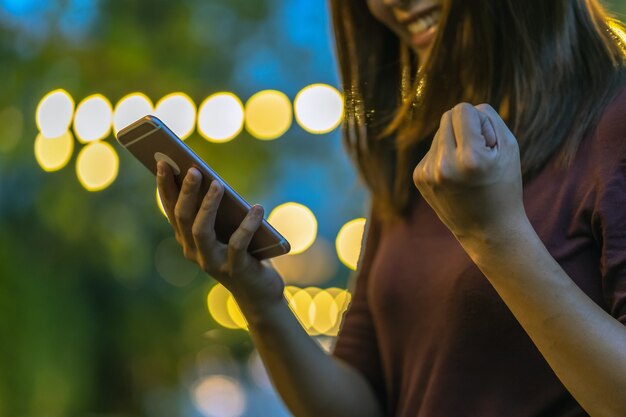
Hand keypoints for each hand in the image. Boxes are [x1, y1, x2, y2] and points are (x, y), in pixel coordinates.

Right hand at [156, 161, 284, 311]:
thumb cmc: (243, 251)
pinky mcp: (235, 270)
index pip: (171, 208)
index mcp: (187, 237)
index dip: (165, 186)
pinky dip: (248, 224)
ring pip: (201, 231)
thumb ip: (219, 208)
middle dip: (187, 192)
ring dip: (208, 206)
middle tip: (194, 169)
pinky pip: (238, 244)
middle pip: (183, 217)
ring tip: (218, 184)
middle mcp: (193, 251)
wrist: (258, 291)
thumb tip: (214, 179)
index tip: (164, 162)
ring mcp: (212, 262)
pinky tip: (257, 207)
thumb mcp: (228, 227)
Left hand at [413, 103, 525, 242]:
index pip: (463, 110)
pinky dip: (444, 157)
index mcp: (470, 158)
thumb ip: (486, 117)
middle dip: (464, 128)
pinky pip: (431, 150)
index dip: (479, 121)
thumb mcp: (508, 147)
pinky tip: (455, 177)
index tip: (487, 143)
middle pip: (447, 117)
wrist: (488, 230)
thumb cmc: (504, 185)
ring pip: (438, 133)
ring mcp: (427, 173)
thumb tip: (460, 109)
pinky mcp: (419, 178)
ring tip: (467, 169)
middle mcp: (444, 166)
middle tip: (479, 155)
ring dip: (453, 143)